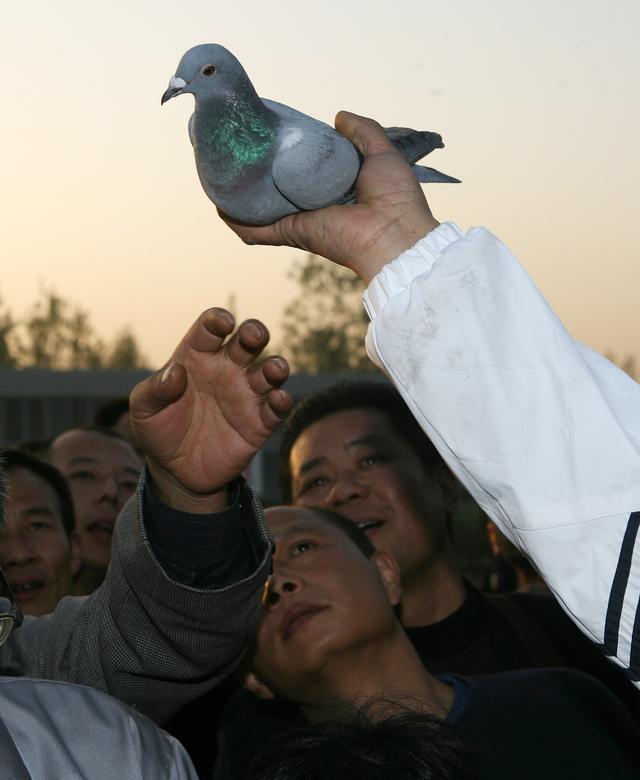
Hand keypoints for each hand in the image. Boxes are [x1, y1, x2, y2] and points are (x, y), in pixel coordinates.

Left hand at [129, 308, 290, 512]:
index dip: (218, 321)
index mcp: (197, 358)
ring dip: (275, 366)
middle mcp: (226, 370)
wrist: (176, 472)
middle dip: (254, 333)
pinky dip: (282, 401)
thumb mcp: (144, 410)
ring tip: (273, 370)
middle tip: (253, 335)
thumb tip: (175, 372)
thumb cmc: (159, 430)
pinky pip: (277, 408)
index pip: (210, 330)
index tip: (223, 323)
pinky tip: (278, 399)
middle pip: (247, 342)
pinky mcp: (260, 423)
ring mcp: (246, 395)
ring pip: (270, 371)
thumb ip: (155, 389)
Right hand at [219, 112, 438, 283]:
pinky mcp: (293, 232)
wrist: (393, 232)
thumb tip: (339, 116)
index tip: (271, 138)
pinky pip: (258, 230)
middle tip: (239, 152)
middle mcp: (315, 206)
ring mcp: (302, 221)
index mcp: (336, 189)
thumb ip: (362, 131)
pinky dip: (238, 223)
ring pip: (263, 211)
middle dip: (259, 176)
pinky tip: (220, 208)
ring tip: (220, 176)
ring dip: (241, 199)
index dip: (288, 157)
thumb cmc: (395, 197)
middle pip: (280, 191)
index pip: (305, 173)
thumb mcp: (380, 152)